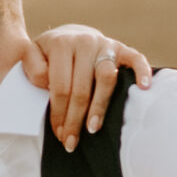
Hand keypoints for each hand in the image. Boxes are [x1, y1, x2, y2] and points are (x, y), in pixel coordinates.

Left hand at [24, 26, 154, 152]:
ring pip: (106, 78)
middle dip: (75, 119)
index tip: (59, 134)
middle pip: (82, 88)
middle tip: (71, 141)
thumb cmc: (50, 54)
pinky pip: (135, 58)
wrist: (70, 35)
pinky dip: (142, 71)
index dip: (59, 113)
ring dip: (100, 106)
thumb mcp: (32, 54)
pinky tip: (143, 88)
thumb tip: (46, 84)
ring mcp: (104, 45)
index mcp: (61, 44)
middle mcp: (84, 42)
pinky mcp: (121, 48)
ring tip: (93, 128)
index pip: (60, 87)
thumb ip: (32, 66)